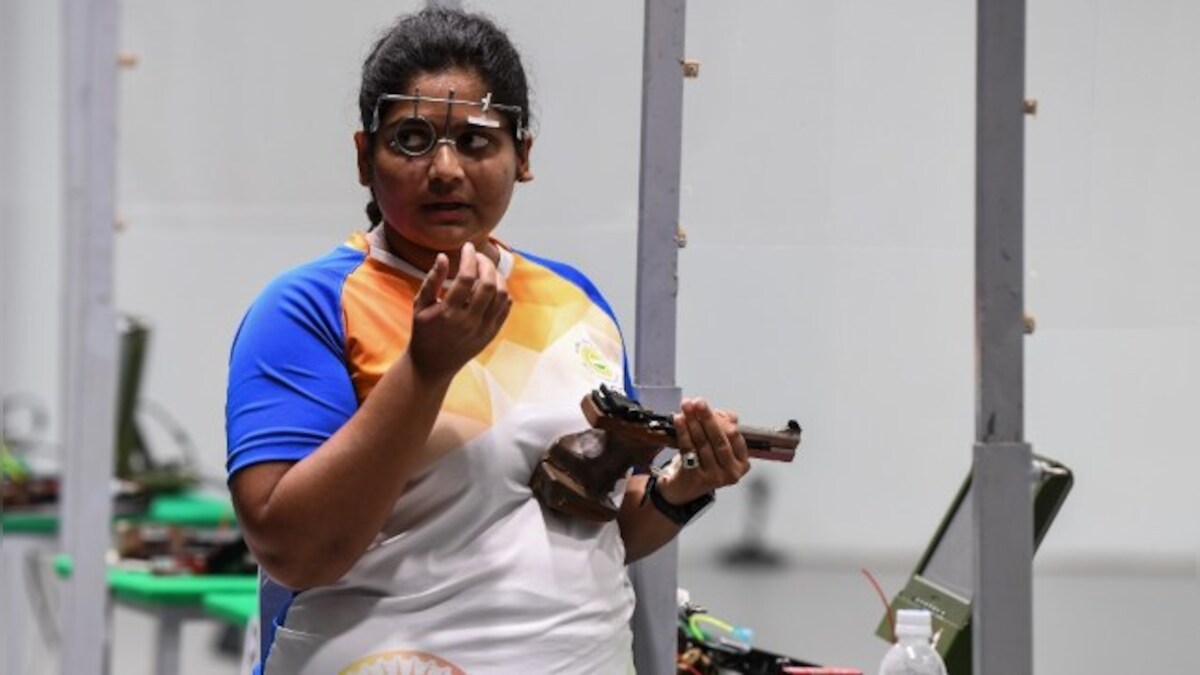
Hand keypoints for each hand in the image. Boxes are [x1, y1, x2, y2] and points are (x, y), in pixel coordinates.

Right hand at [407, 241, 510, 378]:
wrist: (432, 365)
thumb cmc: (424, 332)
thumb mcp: (420, 305)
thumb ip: (432, 280)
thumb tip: (443, 256)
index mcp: (448, 312)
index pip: (466, 278)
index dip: (469, 258)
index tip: (468, 247)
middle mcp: (469, 321)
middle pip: (488, 285)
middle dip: (486, 264)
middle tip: (478, 256)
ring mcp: (483, 329)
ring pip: (502, 296)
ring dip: (497, 277)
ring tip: (486, 269)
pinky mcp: (492, 334)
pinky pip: (506, 309)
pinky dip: (503, 293)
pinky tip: (493, 285)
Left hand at [658, 398, 749, 504]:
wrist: (684, 488)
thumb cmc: (704, 464)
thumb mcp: (718, 447)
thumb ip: (725, 427)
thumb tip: (729, 415)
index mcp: (741, 463)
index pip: (734, 436)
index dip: (720, 418)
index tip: (706, 406)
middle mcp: (731, 472)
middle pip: (719, 439)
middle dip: (707, 418)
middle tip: (698, 402)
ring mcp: (714, 477)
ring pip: (703, 443)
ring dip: (693, 422)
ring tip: (686, 408)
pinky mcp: (696, 478)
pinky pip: (689, 449)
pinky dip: (683, 432)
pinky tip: (679, 421)